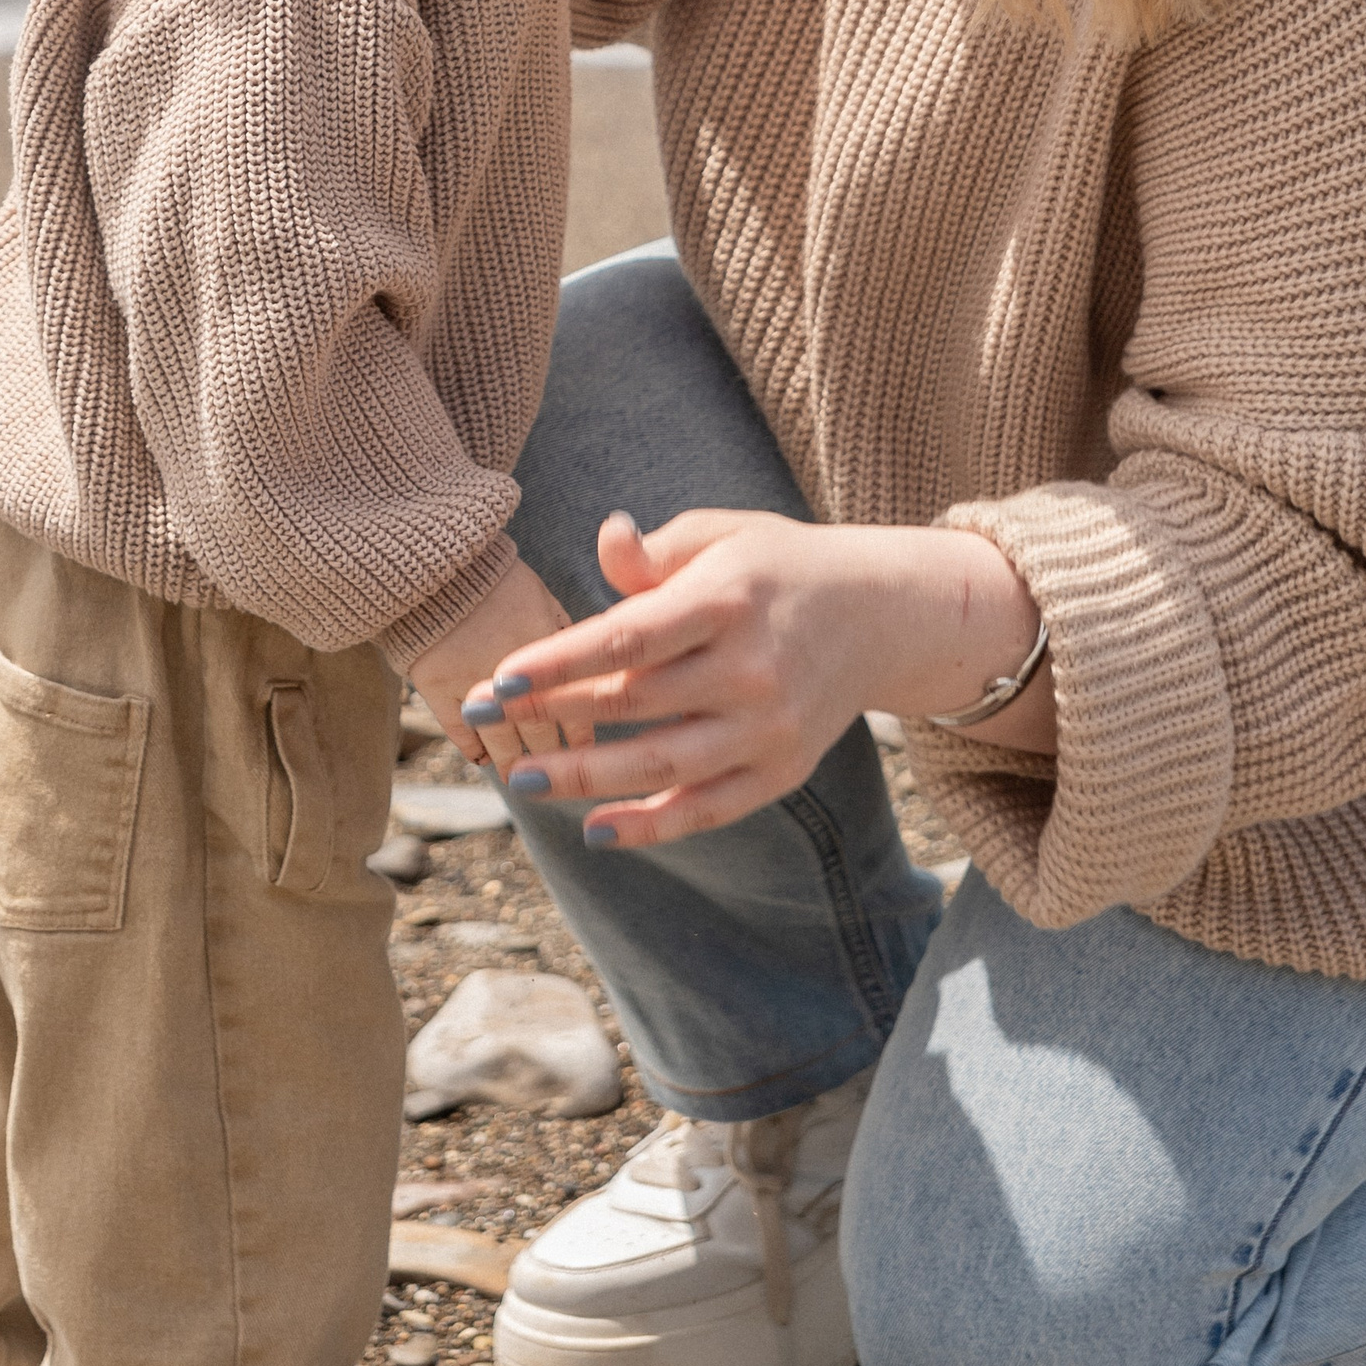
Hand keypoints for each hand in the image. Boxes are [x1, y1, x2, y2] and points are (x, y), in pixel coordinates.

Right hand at [406, 554, 570, 774]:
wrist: (432, 563)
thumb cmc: (494, 577)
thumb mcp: (542, 598)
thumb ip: (562, 637)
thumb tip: (585, 673)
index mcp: (548, 648)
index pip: (576, 709)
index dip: (581, 738)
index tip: (584, 753)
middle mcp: (514, 673)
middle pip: (540, 734)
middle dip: (551, 760)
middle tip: (555, 775)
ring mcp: (472, 683)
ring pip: (500, 742)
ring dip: (513, 765)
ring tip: (520, 778)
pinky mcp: (436, 686)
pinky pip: (459, 731)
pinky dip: (472, 748)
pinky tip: (482, 757)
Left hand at [464, 506, 1047, 845]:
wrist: (880, 613)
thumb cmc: (775, 567)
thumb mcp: (722, 535)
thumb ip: (655, 550)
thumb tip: (605, 541)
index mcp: (729, 599)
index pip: (628, 636)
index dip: (558, 663)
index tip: (498, 679)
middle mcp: (753, 668)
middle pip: (635, 704)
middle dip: (553, 718)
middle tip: (485, 724)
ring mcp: (771, 727)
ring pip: (664, 766)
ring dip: (588, 781)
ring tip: (523, 781)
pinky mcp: (783, 770)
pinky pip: (709, 809)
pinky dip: (653, 828)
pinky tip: (596, 830)